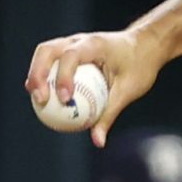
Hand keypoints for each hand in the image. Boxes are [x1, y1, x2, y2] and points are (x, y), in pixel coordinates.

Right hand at [24, 27, 160, 146]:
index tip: (65, 99)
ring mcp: (72, 42)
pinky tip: (42, 97)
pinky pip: (51, 61)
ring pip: (44, 53)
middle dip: (39, 74)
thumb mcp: (129, 91)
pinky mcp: (69, 49)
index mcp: (96, 44)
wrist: (145, 46)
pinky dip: (43, 76)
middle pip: (48, 51)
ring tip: (36, 99)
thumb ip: (110, 113)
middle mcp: (79, 40)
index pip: (72, 56)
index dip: (64, 77)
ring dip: (36, 74)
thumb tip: (98, 142)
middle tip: (40, 99)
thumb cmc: (139, 66)